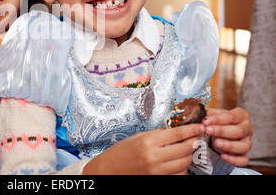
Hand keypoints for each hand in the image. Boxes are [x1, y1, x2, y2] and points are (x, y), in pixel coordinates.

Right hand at [82, 124, 203, 174]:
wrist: (109, 170)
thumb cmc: (120, 152)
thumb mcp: (137, 137)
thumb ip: (156, 134)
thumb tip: (174, 131)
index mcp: (148, 141)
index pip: (178, 133)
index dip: (191, 129)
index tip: (198, 126)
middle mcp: (154, 157)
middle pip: (185, 148)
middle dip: (194, 142)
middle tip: (196, 138)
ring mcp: (157, 171)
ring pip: (185, 163)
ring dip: (189, 155)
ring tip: (187, 149)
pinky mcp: (158, 180)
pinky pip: (179, 174)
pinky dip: (182, 168)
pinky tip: (179, 162)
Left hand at [202, 108, 252, 166]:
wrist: (219, 132)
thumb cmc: (217, 121)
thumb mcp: (214, 114)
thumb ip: (209, 115)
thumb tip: (203, 117)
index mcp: (241, 115)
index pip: (231, 116)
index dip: (218, 119)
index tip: (206, 121)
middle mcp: (247, 128)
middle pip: (239, 131)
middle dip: (222, 131)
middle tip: (208, 131)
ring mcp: (247, 142)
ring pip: (244, 146)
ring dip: (229, 145)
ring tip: (216, 143)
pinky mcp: (244, 154)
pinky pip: (244, 160)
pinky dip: (234, 159)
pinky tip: (222, 156)